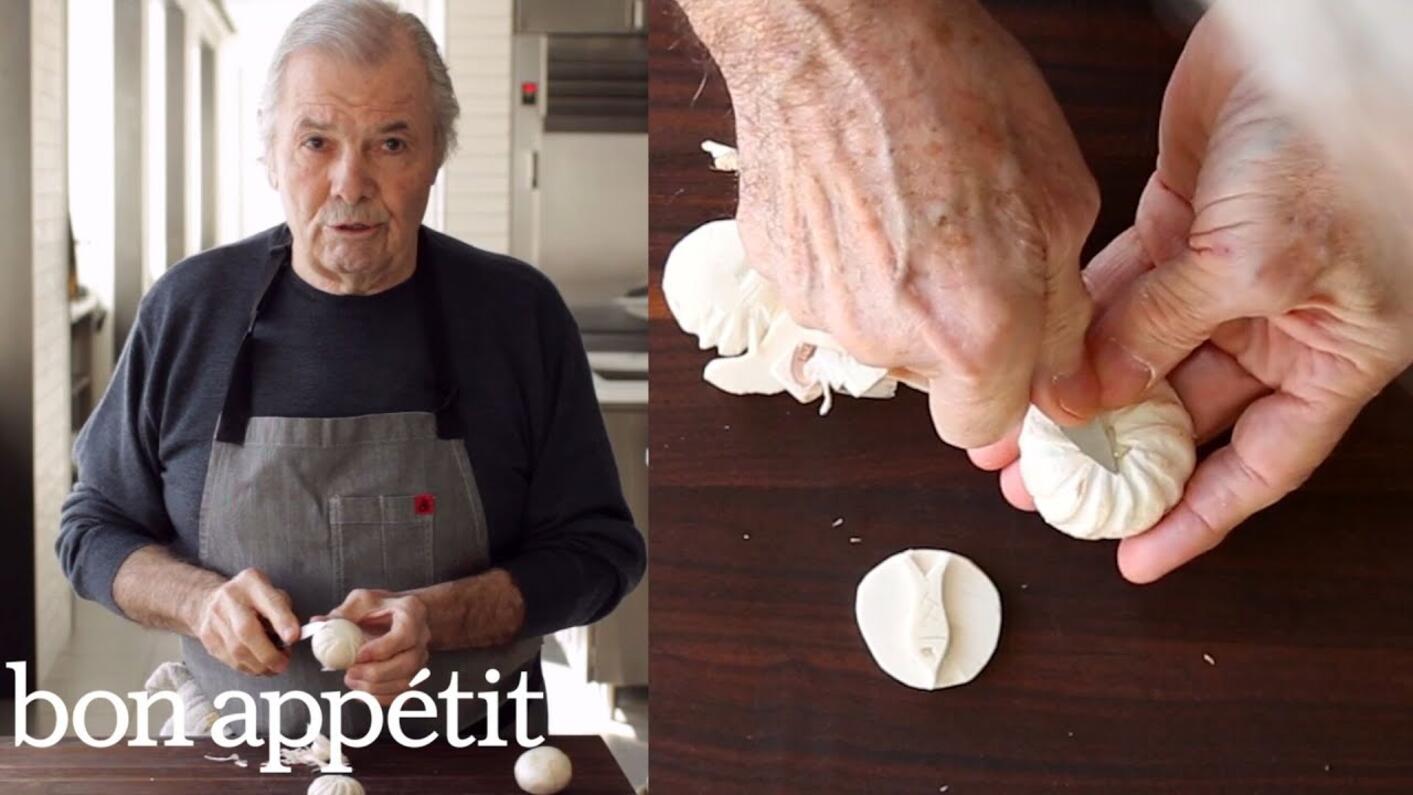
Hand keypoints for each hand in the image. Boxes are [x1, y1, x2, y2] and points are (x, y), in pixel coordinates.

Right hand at [191, 568, 299, 675]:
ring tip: (274, 666)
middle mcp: (230, 599)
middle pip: (247, 630)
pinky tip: (259, 667)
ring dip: (260, 665)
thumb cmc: (251, 598)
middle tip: (284, 664)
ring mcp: (215, 619)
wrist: (210, 600)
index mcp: (252, 582)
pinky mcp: (208, 638)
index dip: (282, 620)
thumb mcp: (271, 592)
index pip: (269, 601)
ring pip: (237, 650)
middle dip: (268, 653)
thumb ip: (284, 611)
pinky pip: (230, 660)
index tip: (294, 637)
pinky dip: (248, 668)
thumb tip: (293, 637)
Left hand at [322, 588, 431, 705]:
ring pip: (406, 682)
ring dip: (376, 688)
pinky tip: (362, 693)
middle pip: (408, 663)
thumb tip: (318, 624)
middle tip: (350, 673)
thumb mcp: (363, 600)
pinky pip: (403, 694)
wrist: (405, 616)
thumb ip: (343, 613)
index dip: (381, 649)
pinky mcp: (416, 674)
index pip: (404, 635)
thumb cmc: (384, 607)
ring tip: (351, 681)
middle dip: (376, 673)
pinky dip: (382, 698)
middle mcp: (422, 637)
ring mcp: (421, 657)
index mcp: (411, 613)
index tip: (358, 656)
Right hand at [681, 0, 1100, 446]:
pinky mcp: (776, 272)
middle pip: (926, 377)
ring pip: (874, 331)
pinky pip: (827, 291)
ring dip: (898, 292)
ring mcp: (821, 307)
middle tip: (965, 245)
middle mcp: (888, 337)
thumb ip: (1063, 312)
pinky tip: (863, 197)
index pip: (978, 427)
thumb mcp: (1060, 195)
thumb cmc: (949, 87)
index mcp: (973, 330)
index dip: (999, 390)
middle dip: (951, 331)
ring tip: (910, 207)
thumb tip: (1061, 386)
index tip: (1007, 354)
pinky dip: (847, 260)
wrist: (837, 30)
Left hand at [970, 12, 1412, 581]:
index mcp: (1331, 354)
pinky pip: (1116, 294)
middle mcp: (1277, 321)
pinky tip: (1032, 359)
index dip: (1197, 517)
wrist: (1313, 38)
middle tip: (1040, 490)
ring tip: (1013, 438)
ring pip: (1139, 358)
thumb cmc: (1336, 149)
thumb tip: (1091, 399)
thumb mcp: (1256, 265)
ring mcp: (1223, 273)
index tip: (1134, 556)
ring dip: (1078, 396)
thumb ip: (1166, 334)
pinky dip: (1074, 326)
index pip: (1259, 463)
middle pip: (1185, 417)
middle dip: (1112, 458)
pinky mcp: (1179, 223)